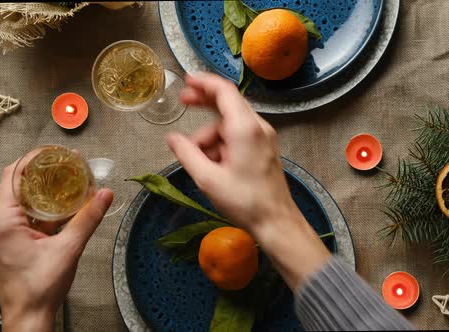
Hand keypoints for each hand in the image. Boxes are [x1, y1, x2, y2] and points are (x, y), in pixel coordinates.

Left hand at [0, 161, 112, 331]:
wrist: (29, 315)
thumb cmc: (40, 286)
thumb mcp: (69, 248)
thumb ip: (87, 218)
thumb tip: (105, 194)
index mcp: (4, 219)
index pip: (15, 174)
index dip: (36, 159)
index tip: (57, 153)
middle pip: (19, 183)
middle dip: (44, 172)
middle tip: (69, 164)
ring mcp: (3, 231)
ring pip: (23, 198)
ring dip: (45, 189)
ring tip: (70, 180)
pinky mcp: (11, 239)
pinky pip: (26, 214)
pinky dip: (44, 206)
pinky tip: (65, 204)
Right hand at [166, 73, 330, 289]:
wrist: (276, 221)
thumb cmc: (244, 201)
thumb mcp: (208, 179)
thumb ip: (187, 154)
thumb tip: (172, 138)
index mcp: (245, 128)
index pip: (224, 91)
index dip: (204, 82)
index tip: (187, 80)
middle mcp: (258, 127)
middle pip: (228, 104)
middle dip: (204, 104)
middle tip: (183, 103)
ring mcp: (264, 138)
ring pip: (230, 125)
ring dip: (210, 137)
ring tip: (199, 162)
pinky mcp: (264, 149)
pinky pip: (238, 137)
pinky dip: (222, 145)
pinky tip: (213, 165)